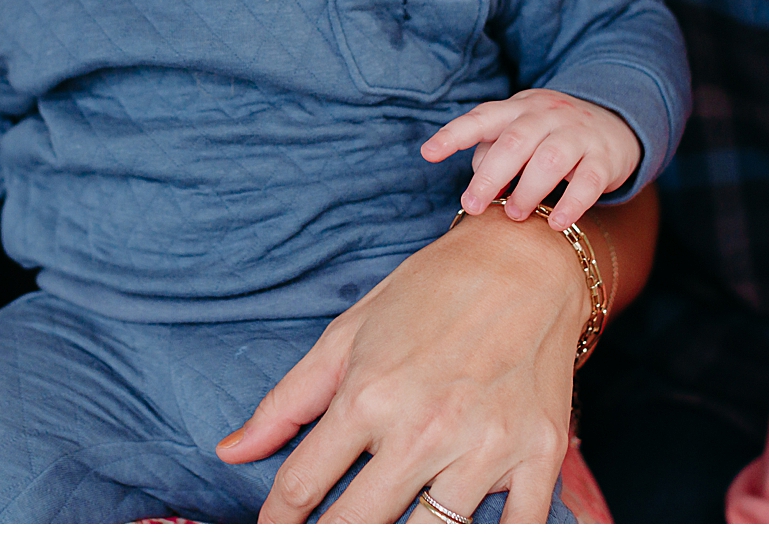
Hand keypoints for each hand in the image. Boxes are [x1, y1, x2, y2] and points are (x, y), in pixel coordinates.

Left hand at [214, 209, 589, 522]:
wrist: (524, 261)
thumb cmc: (429, 293)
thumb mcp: (347, 335)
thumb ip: (287, 402)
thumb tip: (230, 452)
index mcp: (367, 396)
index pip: (301, 490)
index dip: (276, 522)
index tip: (275, 529)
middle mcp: (423, 428)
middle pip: (357, 527)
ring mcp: (486, 447)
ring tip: (389, 521)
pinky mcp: (538, 455)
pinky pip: (519, 529)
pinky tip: (460, 525)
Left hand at [421, 89, 640, 228]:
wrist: (615, 122)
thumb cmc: (551, 133)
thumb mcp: (520, 130)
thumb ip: (493, 150)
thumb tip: (477, 182)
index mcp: (519, 108)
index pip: (482, 117)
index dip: (454, 134)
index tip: (428, 153)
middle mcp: (548, 116)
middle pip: (515, 141)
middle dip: (490, 176)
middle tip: (472, 205)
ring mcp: (579, 134)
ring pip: (551, 159)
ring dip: (528, 190)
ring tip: (514, 215)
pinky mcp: (604, 158)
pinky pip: (589, 181)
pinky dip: (572, 205)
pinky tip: (556, 223)